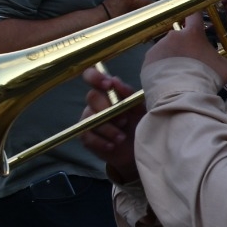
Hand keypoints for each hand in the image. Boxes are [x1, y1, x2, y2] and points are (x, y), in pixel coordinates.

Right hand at [80, 67, 142, 182]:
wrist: (139, 149)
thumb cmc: (141, 124)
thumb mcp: (140, 108)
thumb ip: (128, 94)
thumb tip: (114, 80)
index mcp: (109, 92)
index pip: (92, 76)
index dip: (96, 77)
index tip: (108, 85)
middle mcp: (96, 103)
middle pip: (92, 97)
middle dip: (108, 109)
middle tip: (124, 120)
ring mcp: (89, 119)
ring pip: (90, 118)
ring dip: (108, 129)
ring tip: (122, 137)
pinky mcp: (86, 136)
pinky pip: (87, 135)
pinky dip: (101, 142)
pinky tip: (112, 146)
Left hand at [144, 12, 226, 83]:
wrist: (182, 92)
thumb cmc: (206, 77)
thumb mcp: (224, 69)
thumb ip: (226, 60)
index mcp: (193, 34)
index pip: (194, 14)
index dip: (193, 8)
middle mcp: (173, 35)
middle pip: (179, 36)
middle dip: (183, 46)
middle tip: (190, 62)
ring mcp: (158, 47)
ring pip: (166, 49)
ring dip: (172, 58)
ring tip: (178, 74)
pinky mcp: (147, 60)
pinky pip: (156, 61)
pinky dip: (161, 68)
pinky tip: (168, 79)